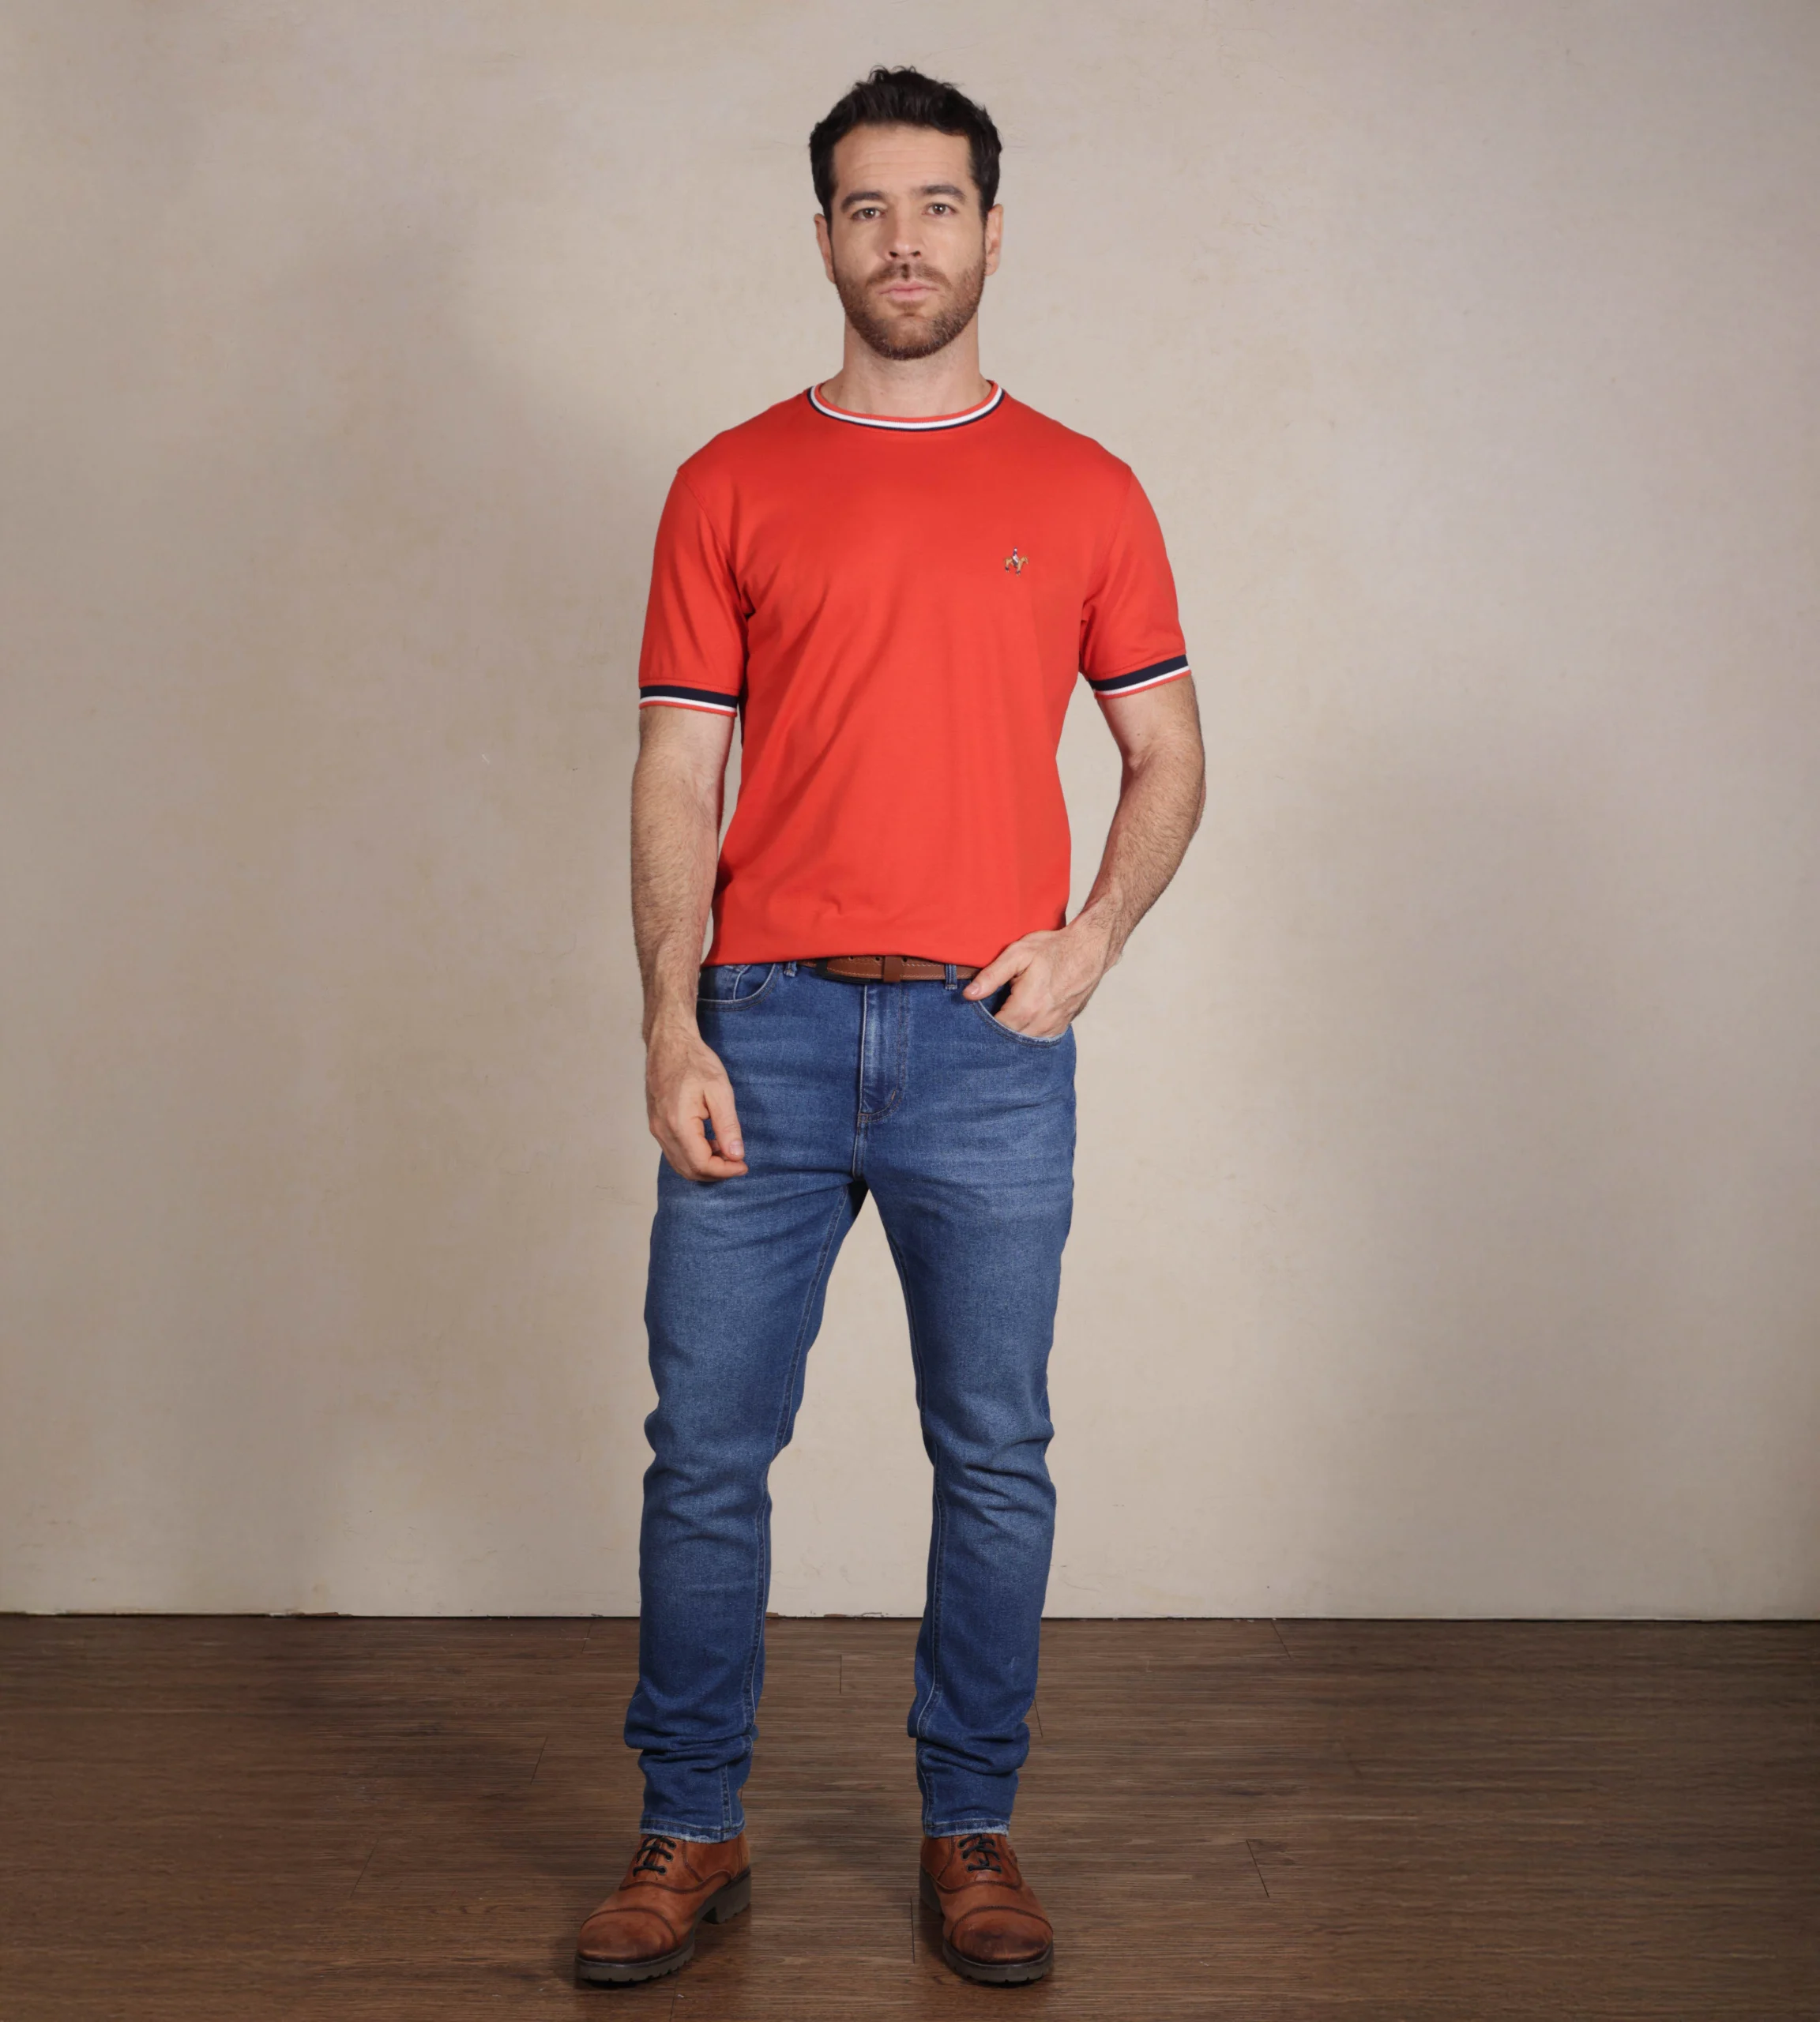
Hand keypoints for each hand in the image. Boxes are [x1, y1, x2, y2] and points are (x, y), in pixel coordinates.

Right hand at [645, 1017, 747, 1180]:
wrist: (669, 1043)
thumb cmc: (694, 1061)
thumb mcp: (720, 1090)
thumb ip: (728, 1125)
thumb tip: (736, 1155)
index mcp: (678, 1124)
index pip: (701, 1164)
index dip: (725, 1171)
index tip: (743, 1165)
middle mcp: (663, 1131)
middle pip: (689, 1170)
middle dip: (716, 1173)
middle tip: (738, 1162)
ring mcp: (656, 1129)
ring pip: (680, 1164)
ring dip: (705, 1166)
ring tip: (726, 1152)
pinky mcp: (656, 1125)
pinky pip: (674, 1152)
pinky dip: (693, 1156)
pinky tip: (710, 1143)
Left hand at [962, 916, 1114, 1037]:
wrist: (1089, 949)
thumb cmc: (1052, 948)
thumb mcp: (1018, 954)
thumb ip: (992, 976)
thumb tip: (969, 995)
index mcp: (1027, 1006)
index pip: (996, 1029)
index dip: (983, 1026)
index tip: (974, 1018)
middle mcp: (1042, 1021)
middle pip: (1010, 1040)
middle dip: (996, 1034)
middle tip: (985, 1021)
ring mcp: (1055, 1025)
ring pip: (1026, 1043)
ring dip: (1013, 1036)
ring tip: (1002, 1022)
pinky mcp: (1063, 1024)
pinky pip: (1041, 1039)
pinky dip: (1028, 1035)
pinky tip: (1021, 1024)